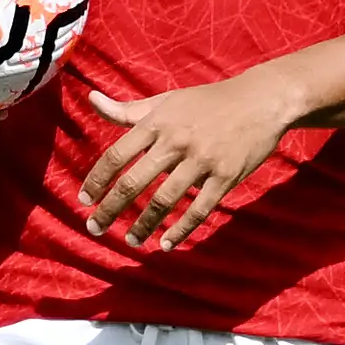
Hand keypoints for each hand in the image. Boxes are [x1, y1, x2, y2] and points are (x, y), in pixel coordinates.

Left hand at [77, 73, 300, 248]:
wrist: (261, 100)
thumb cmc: (208, 101)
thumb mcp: (166, 101)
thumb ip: (127, 109)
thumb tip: (91, 99)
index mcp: (157, 123)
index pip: (116, 156)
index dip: (97, 180)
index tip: (84, 200)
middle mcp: (176, 142)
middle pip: (134, 182)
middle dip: (110, 209)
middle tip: (95, 228)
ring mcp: (202, 160)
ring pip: (165, 201)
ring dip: (144, 225)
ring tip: (131, 241)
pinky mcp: (226, 176)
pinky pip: (199, 210)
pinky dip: (181, 230)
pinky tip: (166, 244)